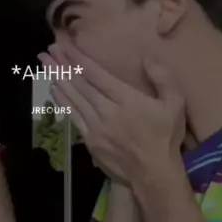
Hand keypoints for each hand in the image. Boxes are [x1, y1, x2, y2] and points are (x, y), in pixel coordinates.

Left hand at [39, 44, 185, 188]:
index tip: (65, 46)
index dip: (79, 59)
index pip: (97, 75)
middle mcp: (108, 111)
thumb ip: (163, 79)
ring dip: (58, 79)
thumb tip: (146, 59)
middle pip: (81, 84)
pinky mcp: (91, 141)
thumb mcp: (176, 105)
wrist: (154, 175)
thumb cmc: (166, 137)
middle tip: (48, 49)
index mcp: (128, 100)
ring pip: (74, 99)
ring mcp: (97, 127)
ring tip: (45, 63)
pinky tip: (54, 90)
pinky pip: (73, 117)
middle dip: (63, 64)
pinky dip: (62, 102)